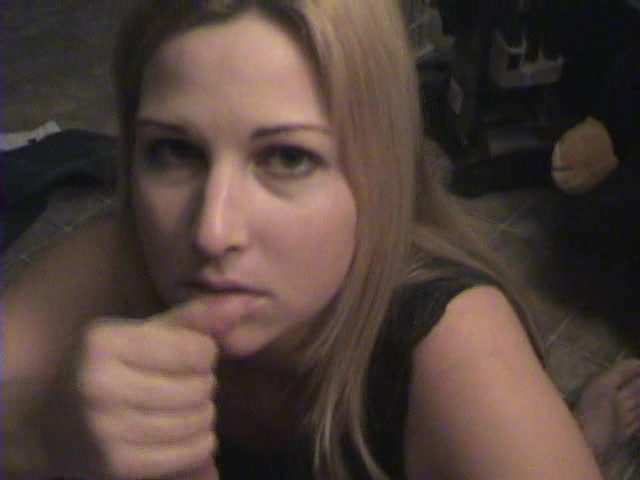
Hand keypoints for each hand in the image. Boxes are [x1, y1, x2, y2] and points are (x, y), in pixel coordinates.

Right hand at [77, 299, 235, 479]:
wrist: (54, 425)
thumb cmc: (112, 368)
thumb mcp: (146, 333)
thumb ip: (195, 318)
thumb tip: (245, 302)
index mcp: (103, 343)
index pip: (196, 350)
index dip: (202, 354)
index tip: (185, 357)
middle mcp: (98, 386)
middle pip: (199, 387)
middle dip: (202, 386)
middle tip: (181, 386)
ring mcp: (106, 431)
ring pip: (198, 421)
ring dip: (202, 416)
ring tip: (181, 409)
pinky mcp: (118, 467)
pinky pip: (190, 453)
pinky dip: (197, 444)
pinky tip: (179, 434)